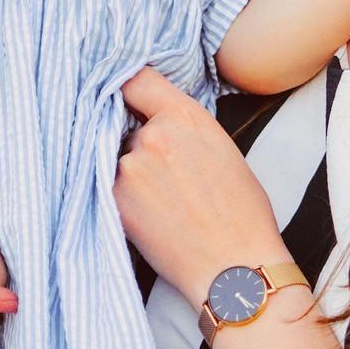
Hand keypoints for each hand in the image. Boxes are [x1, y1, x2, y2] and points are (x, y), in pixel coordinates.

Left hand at [115, 68, 286, 304]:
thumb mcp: (222, 149)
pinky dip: (122, 197)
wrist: (234, 269)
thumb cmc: (241, 213)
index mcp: (185, 116)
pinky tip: (150, 216)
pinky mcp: (113, 199)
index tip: (125, 96)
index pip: (137, 78)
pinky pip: (108, 185)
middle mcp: (152, 135)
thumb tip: (153, 119)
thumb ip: (184, 127)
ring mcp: (128, 168)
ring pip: (117, 158)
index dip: (130, 89)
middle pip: (127, 125)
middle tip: (165, 176)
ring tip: (163, 204)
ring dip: (131, 173)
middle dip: (139, 143)